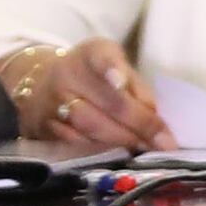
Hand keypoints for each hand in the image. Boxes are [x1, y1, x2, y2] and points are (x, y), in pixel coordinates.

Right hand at [0, 39, 165, 151]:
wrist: (41, 84)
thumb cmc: (90, 77)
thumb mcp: (114, 68)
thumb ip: (136, 88)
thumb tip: (157, 118)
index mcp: (90, 53)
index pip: (101, 57)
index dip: (111, 69)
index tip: (120, 81)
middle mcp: (67, 74)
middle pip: (107, 103)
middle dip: (140, 124)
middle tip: (163, 141)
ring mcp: (52, 101)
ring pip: (90, 127)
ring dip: (123, 140)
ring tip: (145, 147)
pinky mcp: (44, 126)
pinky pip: (77, 142)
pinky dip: (102, 149)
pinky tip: (119, 152)